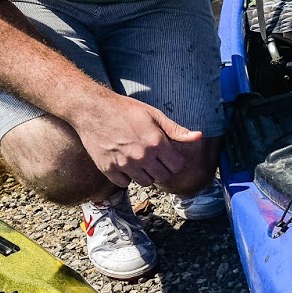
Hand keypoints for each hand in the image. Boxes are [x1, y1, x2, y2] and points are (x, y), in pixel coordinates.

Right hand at [70, 92, 206, 187]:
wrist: (92, 110)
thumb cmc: (124, 109)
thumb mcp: (154, 115)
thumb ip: (176, 130)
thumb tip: (199, 136)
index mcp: (156, 143)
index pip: (177, 166)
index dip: (175, 161)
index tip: (168, 155)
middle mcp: (142, 157)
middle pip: (163, 177)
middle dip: (162, 168)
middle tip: (154, 157)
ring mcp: (124, 165)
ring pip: (145, 182)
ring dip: (145, 174)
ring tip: (139, 159)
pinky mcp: (108, 170)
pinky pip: (125, 183)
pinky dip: (126, 176)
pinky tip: (124, 162)